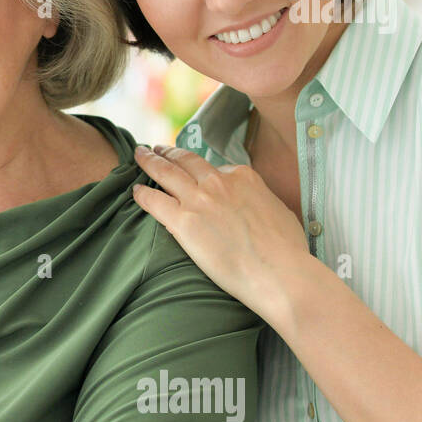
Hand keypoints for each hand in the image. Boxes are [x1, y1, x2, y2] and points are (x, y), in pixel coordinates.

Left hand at [131, 144, 312, 315]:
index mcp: (244, 177)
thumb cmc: (287, 251)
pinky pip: (155, 202)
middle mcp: (219, 182)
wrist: (279, 272)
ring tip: (139, 155)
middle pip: (186, 161)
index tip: (194, 173)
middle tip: (157, 148)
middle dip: (169, 152)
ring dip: (150, 162)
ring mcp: (199, 200)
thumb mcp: (279, 211)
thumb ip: (261, 201)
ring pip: (166, 173)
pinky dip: (143, 195)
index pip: (216, 168)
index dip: (203, 172)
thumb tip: (258, 206)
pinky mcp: (183, 222)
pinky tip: (135, 192)